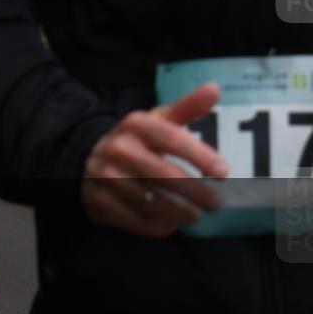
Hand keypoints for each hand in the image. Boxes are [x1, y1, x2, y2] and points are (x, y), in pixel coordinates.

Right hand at [82, 82, 228, 237]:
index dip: (200, 155)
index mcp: (135, 124)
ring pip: (148, 200)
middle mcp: (117, 147)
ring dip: (178, 212)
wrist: (88, 158)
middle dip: (195, 192)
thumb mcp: (158, 120)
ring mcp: (104, 175)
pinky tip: (170, 224)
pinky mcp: (97, 200)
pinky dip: (156, 225)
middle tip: (216, 203)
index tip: (224, 172)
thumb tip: (215, 88)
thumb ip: (187, 107)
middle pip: (162, 174)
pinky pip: (133, 219)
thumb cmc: (137, 140)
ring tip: (195, 215)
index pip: (171, 138)